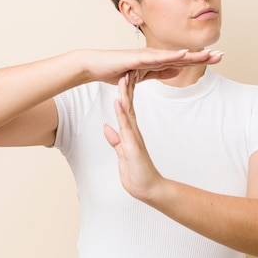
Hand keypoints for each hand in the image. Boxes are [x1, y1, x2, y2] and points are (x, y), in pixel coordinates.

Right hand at [85, 48, 222, 84]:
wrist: (95, 66)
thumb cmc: (116, 70)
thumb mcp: (143, 74)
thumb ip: (160, 71)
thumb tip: (179, 69)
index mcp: (157, 60)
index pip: (183, 60)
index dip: (200, 59)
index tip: (217, 58)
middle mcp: (154, 55)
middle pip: (183, 56)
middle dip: (203, 55)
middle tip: (222, 55)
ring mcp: (146, 55)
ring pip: (173, 55)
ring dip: (191, 55)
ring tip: (208, 54)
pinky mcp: (136, 58)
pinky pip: (156, 57)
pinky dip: (170, 56)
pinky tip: (183, 54)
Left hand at [103, 71, 162, 200]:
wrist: (149, 189)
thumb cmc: (137, 174)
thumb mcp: (122, 154)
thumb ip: (116, 140)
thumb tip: (107, 127)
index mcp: (131, 133)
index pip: (126, 109)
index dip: (124, 93)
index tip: (124, 77)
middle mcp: (134, 132)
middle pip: (128, 105)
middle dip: (127, 87)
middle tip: (128, 68)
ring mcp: (134, 138)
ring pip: (128, 112)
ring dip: (125, 94)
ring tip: (124, 78)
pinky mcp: (134, 146)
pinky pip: (126, 127)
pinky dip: (122, 114)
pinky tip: (118, 102)